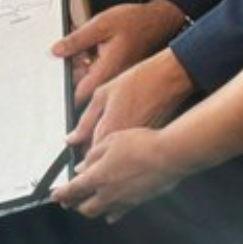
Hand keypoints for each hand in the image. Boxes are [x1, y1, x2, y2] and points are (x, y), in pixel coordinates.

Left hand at [51, 128, 184, 221]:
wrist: (168, 156)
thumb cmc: (140, 144)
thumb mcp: (110, 141)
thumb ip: (93, 155)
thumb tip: (81, 167)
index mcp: (98, 176)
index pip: (73, 189)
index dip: (62, 193)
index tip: (55, 196)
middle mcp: (109, 192)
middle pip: (85, 207)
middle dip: (75, 205)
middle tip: (68, 202)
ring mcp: (124, 200)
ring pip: (102, 212)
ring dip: (92, 210)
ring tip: (86, 207)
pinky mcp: (138, 202)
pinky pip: (120, 212)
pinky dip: (112, 213)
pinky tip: (110, 214)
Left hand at [52, 0, 188, 105]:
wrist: (157, 21)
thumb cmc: (135, 22)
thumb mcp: (101, 24)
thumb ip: (77, 39)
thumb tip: (57, 51)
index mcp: (106, 71)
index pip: (79, 94)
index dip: (63, 91)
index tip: (53, 83)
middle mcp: (111, 78)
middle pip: (80, 84)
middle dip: (69, 70)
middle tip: (63, 53)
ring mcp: (113, 75)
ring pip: (87, 76)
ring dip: (78, 63)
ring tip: (81, 45)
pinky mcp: (115, 70)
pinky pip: (95, 69)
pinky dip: (87, 59)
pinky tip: (89, 46)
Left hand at [69, 49, 195, 152]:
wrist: (169, 80)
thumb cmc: (138, 82)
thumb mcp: (102, 94)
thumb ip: (85, 120)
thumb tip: (73, 137)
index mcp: (108, 130)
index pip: (88, 155)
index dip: (81, 156)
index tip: (79, 153)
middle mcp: (125, 142)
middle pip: (104, 162)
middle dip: (95, 160)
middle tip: (92, 150)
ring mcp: (139, 144)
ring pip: (119, 161)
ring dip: (111, 159)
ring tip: (111, 145)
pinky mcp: (151, 143)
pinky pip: (134, 155)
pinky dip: (127, 153)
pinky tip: (128, 141)